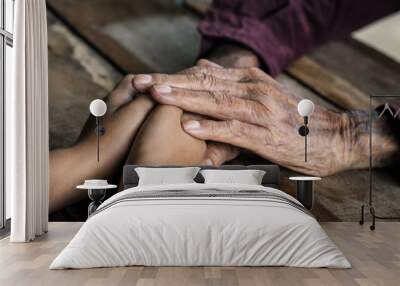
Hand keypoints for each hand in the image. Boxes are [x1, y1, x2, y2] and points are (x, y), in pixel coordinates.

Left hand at [132, 60, 373, 175]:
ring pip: (216, 102)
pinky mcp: (267, 135)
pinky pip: (235, 130)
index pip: (203, 75)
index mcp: (248, 81)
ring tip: (158, 97)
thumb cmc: (291, 120)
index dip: (172, 77)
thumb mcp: (260, 94)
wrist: (332, 137)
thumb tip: (202, 68)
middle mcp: (252, 91)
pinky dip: (212, 128)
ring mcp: (260, 112)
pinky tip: (191, 127)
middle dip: (169, 84)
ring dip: (185, 99)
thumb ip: (230, 83)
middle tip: (140, 84)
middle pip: (204, 84)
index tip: (145, 79)